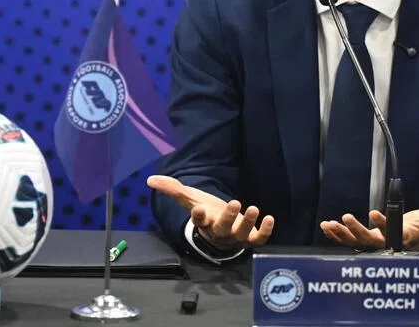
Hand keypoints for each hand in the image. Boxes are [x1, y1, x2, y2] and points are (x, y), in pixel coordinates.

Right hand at [147, 175, 273, 250]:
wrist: (220, 229)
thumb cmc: (205, 211)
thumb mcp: (189, 198)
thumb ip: (172, 188)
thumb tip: (150, 179)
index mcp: (203, 222)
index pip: (198, 220)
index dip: (198, 216)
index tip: (199, 209)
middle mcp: (218, 232)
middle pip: (222, 228)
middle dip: (228, 217)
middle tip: (234, 202)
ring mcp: (235, 237)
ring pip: (241, 234)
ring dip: (247, 222)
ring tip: (253, 208)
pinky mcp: (250, 238)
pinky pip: (258, 239)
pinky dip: (265, 231)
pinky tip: (269, 218)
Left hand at [319, 205, 418, 253]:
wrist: (415, 241)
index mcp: (401, 239)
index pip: (392, 233)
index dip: (383, 224)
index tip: (373, 213)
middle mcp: (385, 245)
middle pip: (369, 240)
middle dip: (356, 230)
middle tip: (346, 217)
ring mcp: (373, 245)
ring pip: (355, 243)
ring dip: (341, 234)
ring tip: (328, 224)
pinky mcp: (364, 242)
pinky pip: (348, 241)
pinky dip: (337, 236)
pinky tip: (326, 228)